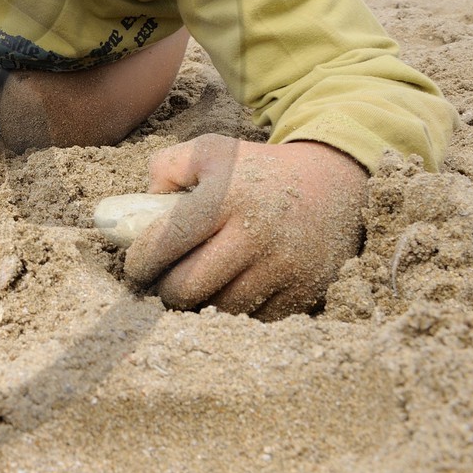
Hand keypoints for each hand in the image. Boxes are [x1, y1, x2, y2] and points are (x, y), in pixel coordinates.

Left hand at [122, 135, 366, 319]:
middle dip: (165, 291)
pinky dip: (234, 313)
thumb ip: (165, 169)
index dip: (140, 263)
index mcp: (226, 198)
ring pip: (219, 311)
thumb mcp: (211, 151)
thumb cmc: (258, 170)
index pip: (166, 243)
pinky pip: (253, 320)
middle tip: (161, 284)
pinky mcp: (304, 292)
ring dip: (199, 307)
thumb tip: (136, 211)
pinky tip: (228, 293)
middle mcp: (256, 235)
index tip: (136, 267)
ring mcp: (283, 268)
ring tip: (193, 291)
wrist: (336, 182)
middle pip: (187, 289)